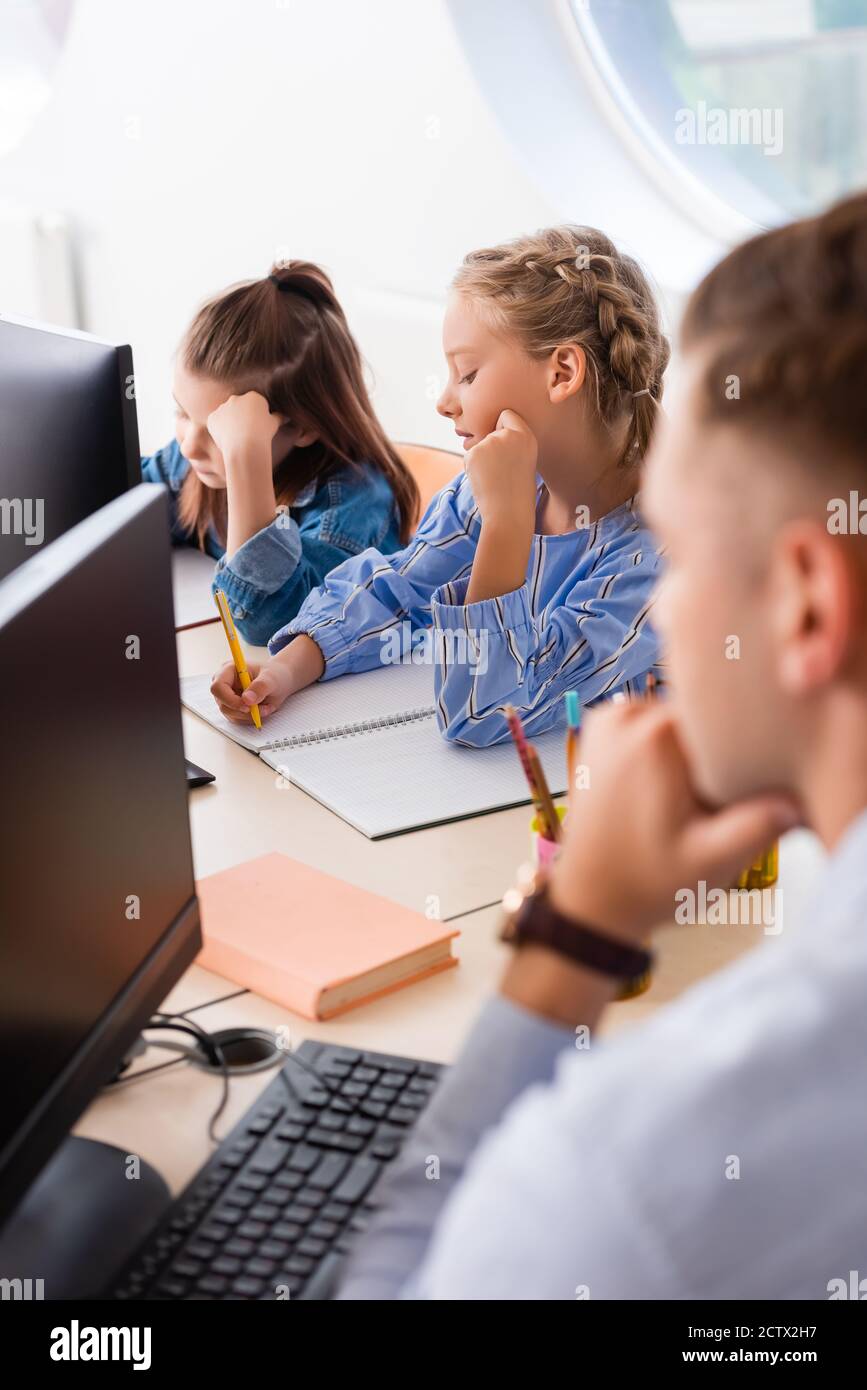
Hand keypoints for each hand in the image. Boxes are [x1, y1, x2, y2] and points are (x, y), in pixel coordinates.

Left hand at [206, 391, 283, 464]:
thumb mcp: (275, 424)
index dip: (257, 416)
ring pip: (226, 415)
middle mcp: (236, 398)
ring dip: (230, 423)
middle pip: (239, 407)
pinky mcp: (212, 417)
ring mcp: (223, 407)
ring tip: (237, 438)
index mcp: (253, 396)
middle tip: (247, 433)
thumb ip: (278, 417)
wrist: (245, 446)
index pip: (255, 404)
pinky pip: (216, 423)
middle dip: (242, 417)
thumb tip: (285, 415)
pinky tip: (227, 439)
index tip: (259, 428)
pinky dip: (220, 430)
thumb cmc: (263, 435)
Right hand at [210, 636, 324, 722]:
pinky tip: (262, 709)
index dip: (230, 699)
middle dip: (243, 711)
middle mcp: (225, 684)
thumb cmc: (274, 674)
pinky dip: (251, 718)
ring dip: (250, 716)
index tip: (247, 706)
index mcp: (229, 670)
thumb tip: (247, 699)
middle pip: (223, 704)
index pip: (218, 687)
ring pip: (231, 714)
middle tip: (263, 709)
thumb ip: (260, 687)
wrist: (280, 680)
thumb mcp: (272, 678)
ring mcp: (227, 697)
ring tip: (267, 707)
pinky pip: (238, 719)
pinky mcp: (233, 708)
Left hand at [464, 409, 537, 527]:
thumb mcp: (524, 459)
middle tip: (504, 471)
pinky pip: (470, 456)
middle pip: (491, 431)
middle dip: (493, 448)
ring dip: (483, 459)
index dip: (504, 430)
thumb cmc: (518, 491)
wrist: (509, 514)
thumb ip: (512, 442)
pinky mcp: (473, 453)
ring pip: (479, 445)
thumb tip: (490, 431)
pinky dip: (473, 468)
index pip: (506, 415)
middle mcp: (508, 435)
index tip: (509, 449)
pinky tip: (485, 481)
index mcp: (526, 435)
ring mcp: (490, 443)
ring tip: (495, 478)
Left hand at [548, 701, 801, 944]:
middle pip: (703, 717)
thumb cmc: (648, 881)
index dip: (743, 754)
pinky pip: (654, 725)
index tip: (729, 796)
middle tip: (703, 805)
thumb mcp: (712, 861)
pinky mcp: (601, 729)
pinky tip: (666, 788)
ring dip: (692, 752)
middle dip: (715, 755)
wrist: (592, 896)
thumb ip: (757, 826)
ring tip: (682, 800)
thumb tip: (794, 799)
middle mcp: (629, 713)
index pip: (728, 718)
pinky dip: (667, 750)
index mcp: (658, 733)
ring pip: (681, 720)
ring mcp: (611, 718)